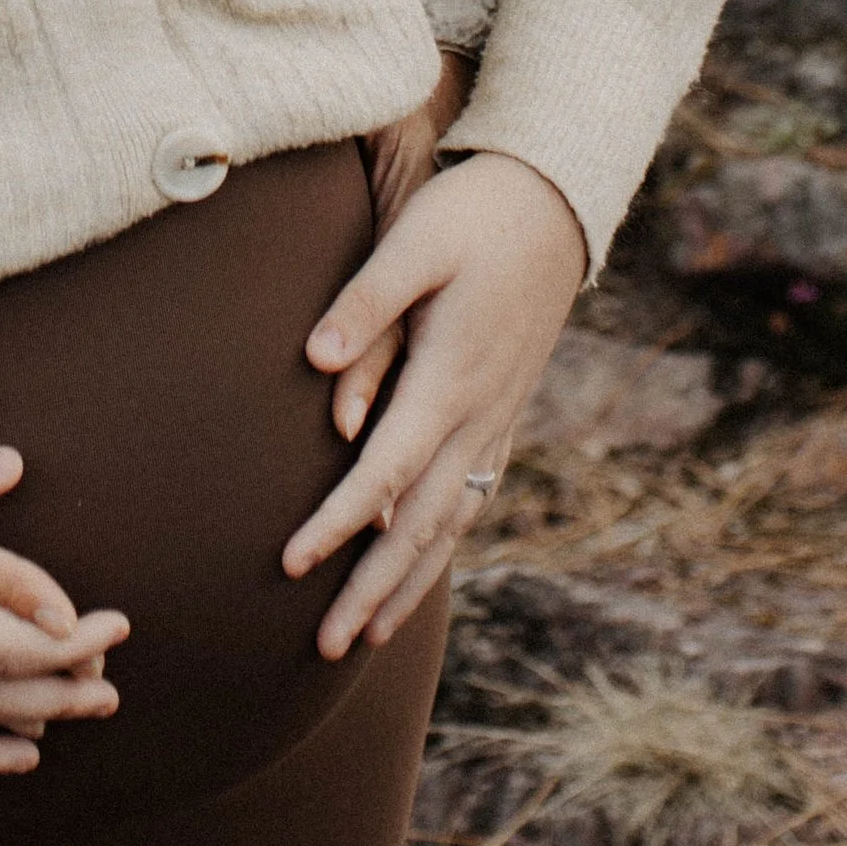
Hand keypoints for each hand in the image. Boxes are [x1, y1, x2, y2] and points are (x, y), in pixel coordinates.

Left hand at [283, 150, 585, 660]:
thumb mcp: (415, 240)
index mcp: (451, 377)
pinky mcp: (503, 408)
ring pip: (451, 520)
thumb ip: (365, 304)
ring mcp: (498, 416)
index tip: (292, 565)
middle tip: (326, 647)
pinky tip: (422, 565)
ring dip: (408, 580)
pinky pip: (471, 495)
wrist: (554, 198)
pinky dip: (442, 542)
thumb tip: (315, 365)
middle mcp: (479, 413)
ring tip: (368, 633)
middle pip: (420, 523)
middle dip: (373, 588)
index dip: (337, 523)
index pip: (384, 472)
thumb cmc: (473, 212)